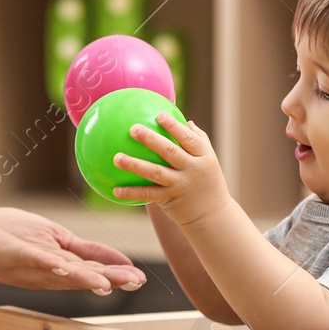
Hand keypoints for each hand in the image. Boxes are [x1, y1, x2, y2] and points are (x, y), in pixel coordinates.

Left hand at [0, 207, 145, 294]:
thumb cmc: (7, 238)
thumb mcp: (50, 240)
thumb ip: (76, 251)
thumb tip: (107, 258)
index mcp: (59, 262)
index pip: (93, 266)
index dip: (116, 271)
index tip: (140, 278)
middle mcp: (47, 269)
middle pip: (84, 274)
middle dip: (111, 278)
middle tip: (136, 282)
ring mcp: (30, 264)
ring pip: (63, 272)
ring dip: (86, 277)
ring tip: (109, 283)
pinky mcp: (13, 255)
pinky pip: (33, 260)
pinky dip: (48, 264)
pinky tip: (63, 266)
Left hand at [113, 113, 232, 228]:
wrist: (213, 214)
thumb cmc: (208, 181)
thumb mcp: (209, 160)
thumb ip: (198, 140)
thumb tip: (187, 121)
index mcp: (203, 156)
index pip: (188, 138)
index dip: (174, 126)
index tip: (159, 115)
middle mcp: (191, 169)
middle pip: (170, 151)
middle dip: (151, 139)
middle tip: (133, 129)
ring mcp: (180, 184)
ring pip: (155, 172)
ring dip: (134, 165)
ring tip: (116, 158)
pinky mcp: (169, 199)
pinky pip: (148, 195)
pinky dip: (131, 193)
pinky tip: (115, 190)